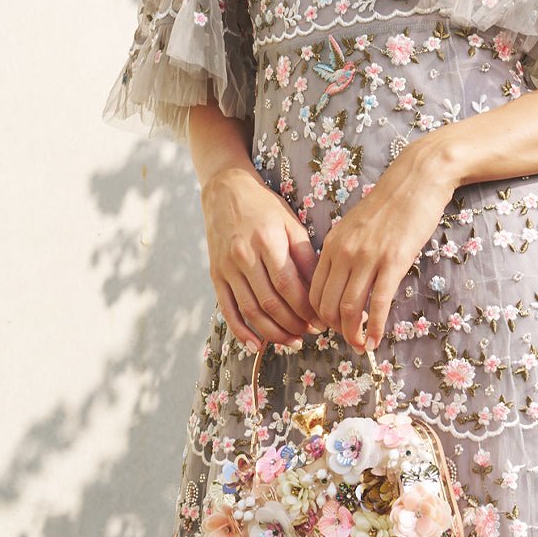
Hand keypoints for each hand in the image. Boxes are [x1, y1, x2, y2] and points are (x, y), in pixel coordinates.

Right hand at [200, 166, 322, 352]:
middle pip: (270, 302)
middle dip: (294, 324)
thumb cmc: (265, 207)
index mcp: (268, 241)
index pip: (289, 286)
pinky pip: (228, 309)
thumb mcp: (291, 223)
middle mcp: (244, 256)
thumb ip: (306, 256)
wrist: (226, 190)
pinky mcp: (215, 275)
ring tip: (292, 342)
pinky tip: (257, 346)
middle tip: (311, 334)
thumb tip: (320, 291)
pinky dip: (241, 331)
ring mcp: (227, 267)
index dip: (307, 309)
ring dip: (273, 332)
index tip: (322, 321)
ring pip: (251, 310)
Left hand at [308, 137, 460, 351]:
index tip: (330, 327)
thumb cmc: (391, 203)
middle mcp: (344, 252)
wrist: (417, 179)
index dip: (318, 316)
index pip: (313, 290)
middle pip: (325, 304)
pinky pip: (377, 303)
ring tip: (360, 345)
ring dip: (352, 334)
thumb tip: (344, 282)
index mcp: (332, 243)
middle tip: (346, 339)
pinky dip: (373, 327)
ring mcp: (367, 257)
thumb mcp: (356, 226)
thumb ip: (345, 251)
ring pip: (348, 308)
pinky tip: (375, 340)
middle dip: (333, 330)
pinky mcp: (393, 261)